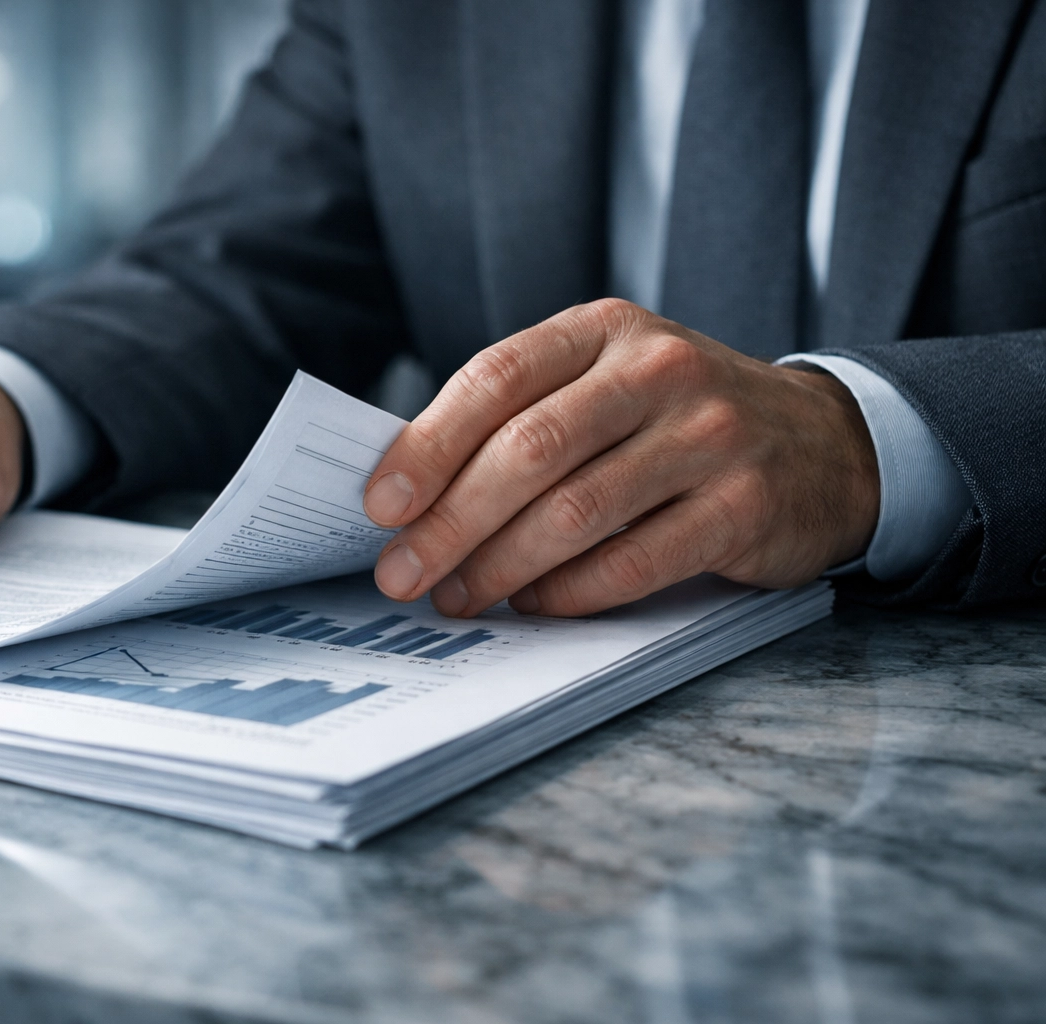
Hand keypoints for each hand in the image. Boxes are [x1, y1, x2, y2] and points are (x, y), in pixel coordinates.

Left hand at [362, 298, 878, 617]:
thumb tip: (410, 491)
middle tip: (403, 575)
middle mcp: (659, 370)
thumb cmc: (676, 419)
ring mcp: (710, 435)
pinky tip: (534, 605)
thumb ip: (522, 417)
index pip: (496, 378)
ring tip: (458, 597)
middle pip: (529, 450)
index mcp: (605, 329)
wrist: (825, 444)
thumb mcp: (606, 383)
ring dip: (500, 566)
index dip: (428, 445)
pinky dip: (571, 592)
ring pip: (577, 511)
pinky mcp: (745, 507)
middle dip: (450, 522)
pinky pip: (636, 562)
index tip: (380, 505)